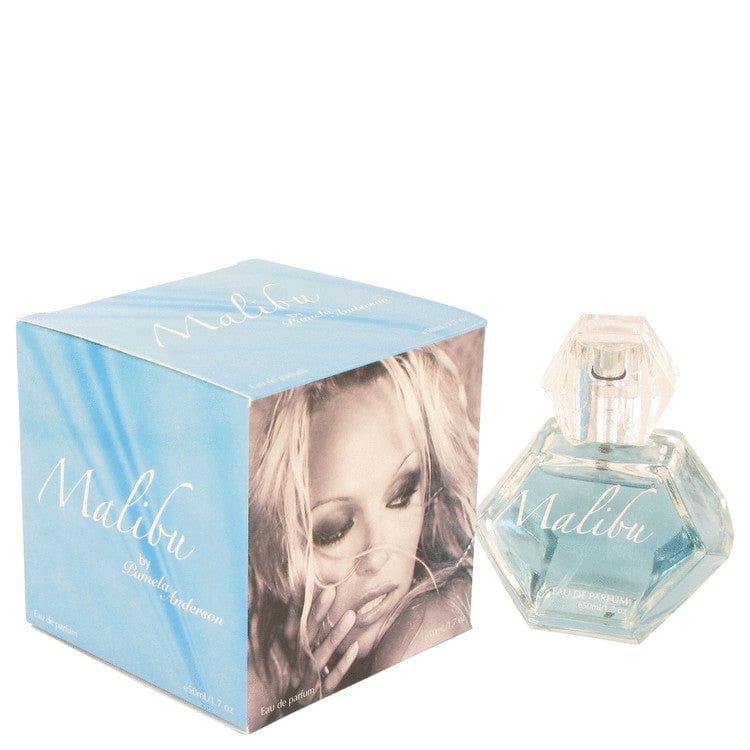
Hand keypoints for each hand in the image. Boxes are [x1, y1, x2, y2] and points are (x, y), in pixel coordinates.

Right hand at [284, 586, 359, 707]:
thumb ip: (292, 629)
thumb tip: (295, 599)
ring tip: (350, 615)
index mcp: (289, 651)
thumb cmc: (290, 679)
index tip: (312, 583)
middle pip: (307, 634)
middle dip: (318, 612)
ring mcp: (307, 679)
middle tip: (331, 590)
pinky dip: (342, 664)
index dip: (302, 605)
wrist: (284, 713)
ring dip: (335, 635)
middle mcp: (295, 663)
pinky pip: (331, 679)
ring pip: (320, 655)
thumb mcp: (290, 654)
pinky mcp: (318, 694)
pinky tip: (353, 648)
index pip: (295, 624)